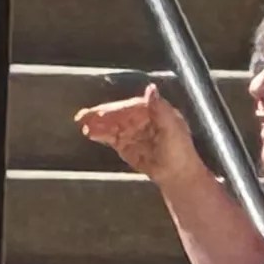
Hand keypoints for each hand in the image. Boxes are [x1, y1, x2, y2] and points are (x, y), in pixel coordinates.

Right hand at [75, 84, 193, 182]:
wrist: (178, 175)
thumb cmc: (180, 152)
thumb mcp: (172, 128)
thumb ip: (160, 108)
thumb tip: (151, 89)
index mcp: (153, 111)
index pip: (130, 107)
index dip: (116, 109)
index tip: (103, 112)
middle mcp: (141, 118)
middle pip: (118, 114)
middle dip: (100, 115)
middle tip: (84, 116)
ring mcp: (132, 131)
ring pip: (112, 125)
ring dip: (97, 124)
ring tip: (83, 125)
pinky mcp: (126, 145)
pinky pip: (111, 137)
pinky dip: (100, 135)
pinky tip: (90, 133)